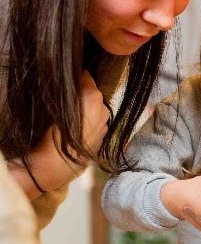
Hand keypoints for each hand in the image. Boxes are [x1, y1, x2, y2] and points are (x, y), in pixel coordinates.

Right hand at [8, 71, 108, 198]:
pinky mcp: (103, 139)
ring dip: (88, 111)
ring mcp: (105, 124)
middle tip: (68, 102)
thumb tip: (73, 80)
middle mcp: (103, 108)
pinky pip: (97, 125)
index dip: (78, 77)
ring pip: (97, 110)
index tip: (70, 81)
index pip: (87, 77)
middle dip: (84, 95)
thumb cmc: (51, 133)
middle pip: (94, 94)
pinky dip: (90, 125)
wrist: (53, 165)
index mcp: (93, 96)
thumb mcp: (55, 106)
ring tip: (72, 120)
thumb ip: (68, 91)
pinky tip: (77, 132)